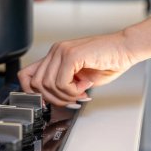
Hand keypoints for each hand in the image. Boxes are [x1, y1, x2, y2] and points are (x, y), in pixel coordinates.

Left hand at [17, 31, 137, 105]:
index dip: (31, 92)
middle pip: (36, 84)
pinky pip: (61, 82)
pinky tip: (83, 86)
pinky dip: (72, 91)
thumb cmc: (105, 62)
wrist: (125, 49)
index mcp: (53, 56)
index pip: (25, 75)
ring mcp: (61, 51)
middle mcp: (54, 52)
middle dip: (53, 98)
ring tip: (79, 90)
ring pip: (48, 84)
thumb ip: (61, 84)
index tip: (45, 101)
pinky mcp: (71, 55)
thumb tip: (48, 99)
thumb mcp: (77, 77)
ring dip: (65, 95)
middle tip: (70, 98)